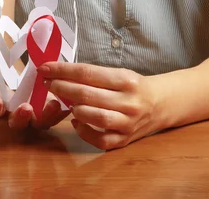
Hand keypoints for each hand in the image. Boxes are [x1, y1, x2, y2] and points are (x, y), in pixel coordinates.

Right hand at [0, 62, 69, 129]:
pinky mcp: (49, 104)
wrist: (9, 62)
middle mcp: (14, 111)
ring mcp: (33, 110)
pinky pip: (57, 112)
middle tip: (24, 110)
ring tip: (50, 106)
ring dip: (45, 116)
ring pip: (39, 121)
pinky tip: (66, 102)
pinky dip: (62, 108)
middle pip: (17, 122)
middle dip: (20, 117)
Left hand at [37, 62, 158, 149]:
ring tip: (62, 101)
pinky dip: (85, 132)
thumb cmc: (134, 86)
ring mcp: (128, 122)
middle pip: (88, 94)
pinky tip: (76, 122)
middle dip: (62, 87)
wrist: (162, 103)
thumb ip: (95, 76)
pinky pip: (101, 140)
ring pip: (96, 117)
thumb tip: (62, 74)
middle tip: (47, 83)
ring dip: (74, 108)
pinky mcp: (125, 140)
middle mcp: (128, 101)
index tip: (46, 67)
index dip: (63, 70)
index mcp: (126, 79)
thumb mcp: (121, 73)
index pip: (88, 73)